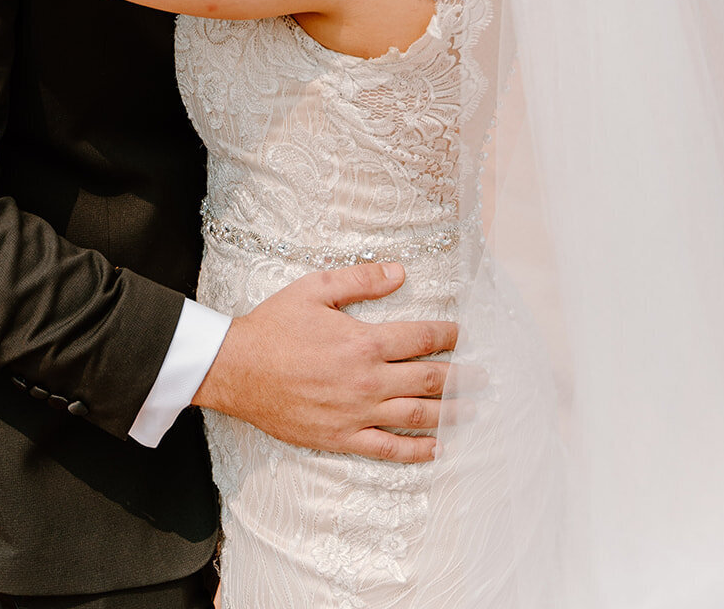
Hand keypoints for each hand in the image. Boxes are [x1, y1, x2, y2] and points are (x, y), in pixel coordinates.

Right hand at [193, 261, 458, 462]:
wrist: (237, 370)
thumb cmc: (274, 326)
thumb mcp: (314, 288)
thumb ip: (360, 280)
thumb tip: (399, 272)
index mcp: (363, 341)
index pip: (419, 338)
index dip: (446, 334)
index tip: (461, 331)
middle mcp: (367, 380)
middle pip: (428, 379)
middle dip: (462, 376)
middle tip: (486, 377)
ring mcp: (357, 413)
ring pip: (417, 415)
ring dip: (451, 412)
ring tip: (475, 409)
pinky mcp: (343, 438)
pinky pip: (389, 448)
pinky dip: (418, 450)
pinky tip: (438, 447)